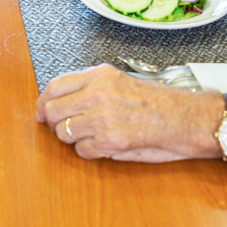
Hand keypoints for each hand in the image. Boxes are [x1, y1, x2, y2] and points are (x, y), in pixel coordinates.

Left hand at [35, 64, 224, 161]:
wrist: (184, 117)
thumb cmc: (155, 100)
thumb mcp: (119, 79)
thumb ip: (90, 85)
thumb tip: (62, 98)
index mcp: (99, 75)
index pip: (54, 86)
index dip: (43, 102)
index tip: (42, 111)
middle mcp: (98, 94)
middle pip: (52, 111)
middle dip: (54, 123)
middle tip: (63, 127)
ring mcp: (103, 118)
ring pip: (64, 133)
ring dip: (72, 138)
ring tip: (90, 136)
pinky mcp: (111, 141)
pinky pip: (82, 150)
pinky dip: (88, 151)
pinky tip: (102, 145)